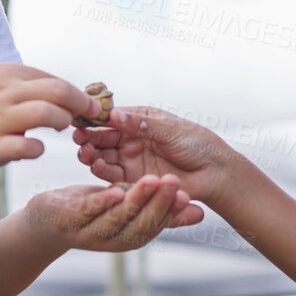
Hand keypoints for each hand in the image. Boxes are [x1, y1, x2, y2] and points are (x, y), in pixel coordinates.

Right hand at [0, 63, 101, 172]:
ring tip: (60, 130)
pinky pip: (27, 148)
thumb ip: (27, 87)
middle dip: (81, 104)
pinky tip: (32, 150)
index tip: (87, 107)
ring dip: (62, 122)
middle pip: (58, 91)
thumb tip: (68, 94)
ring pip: (46, 113)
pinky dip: (38, 150)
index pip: (54, 79)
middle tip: (88, 117)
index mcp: (6, 74)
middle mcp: (2, 93)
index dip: (77, 93)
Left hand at [24, 177, 204, 252]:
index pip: (155, 226)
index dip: (172, 213)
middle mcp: (111, 239)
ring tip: (151, 180)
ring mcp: (88, 232)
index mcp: (128, 237)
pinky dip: (101, 203)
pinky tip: (115, 190)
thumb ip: (160, 210)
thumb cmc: (92, 211)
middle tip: (174, 182)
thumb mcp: (129, 208)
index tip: (188, 195)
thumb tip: (200, 213)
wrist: (44, 223)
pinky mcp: (68, 219)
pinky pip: (87, 212)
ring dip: (135, 200)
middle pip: (139, 224)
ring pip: (116, 218)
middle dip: (158, 204)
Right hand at [72, 106, 231, 206]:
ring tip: (86, 153)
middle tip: (79, 138)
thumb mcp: (169, 129)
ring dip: (92, 154)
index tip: (81, 120)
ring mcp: (132, 160)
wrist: (215, 174)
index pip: (112, 118)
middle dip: (90, 138)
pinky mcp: (134, 181)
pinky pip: (113, 175)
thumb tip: (115, 114)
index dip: (96, 119)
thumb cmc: (198, 145)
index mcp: (141, 120)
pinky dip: (103, 171)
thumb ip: (141, 124)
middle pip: (104, 138)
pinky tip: (96, 166)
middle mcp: (132, 139)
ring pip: (105, 156)